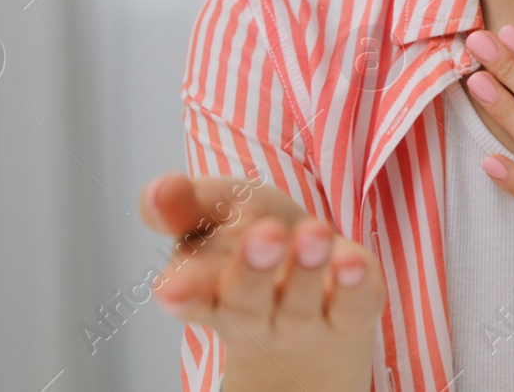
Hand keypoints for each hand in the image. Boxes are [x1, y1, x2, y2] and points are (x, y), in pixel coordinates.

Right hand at [139, 172, 384, 391]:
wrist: (316, 274)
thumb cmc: (255, 231)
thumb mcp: (219, 207)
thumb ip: (187, 202)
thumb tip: (158, 190)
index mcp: (203, 289)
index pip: (188, 295)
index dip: (182, 292)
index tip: (170, 289)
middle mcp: (247, 316)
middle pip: (243, 303)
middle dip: (252, 269)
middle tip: (265, 233)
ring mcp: (299, 323)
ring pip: (298, 304)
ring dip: (306, 266)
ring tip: (316, 231)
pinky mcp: (348, 318)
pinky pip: (352, 307)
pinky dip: (354, 285)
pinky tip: (355, 261)